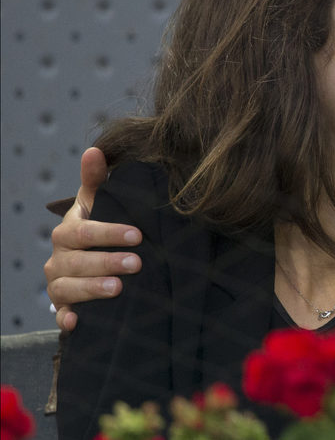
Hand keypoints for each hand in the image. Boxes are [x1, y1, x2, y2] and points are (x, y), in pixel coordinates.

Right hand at [43, 147, 142, 331]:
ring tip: (118, 289)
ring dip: (92, 288)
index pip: (86, 231)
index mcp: (70, 230)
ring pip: (68, 287)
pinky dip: (67, 319)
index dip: (109, 233)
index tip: (137, 235)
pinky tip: (78, 322)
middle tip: (136, 263)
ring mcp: (58, 282)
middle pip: (78, 260)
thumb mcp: (98, 203)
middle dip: (107, 261)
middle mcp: (60, 257)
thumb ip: (96, 180)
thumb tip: (94, 149)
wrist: (88, 261)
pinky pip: (60, 315)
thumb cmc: (98, 226)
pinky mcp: (63, 306)